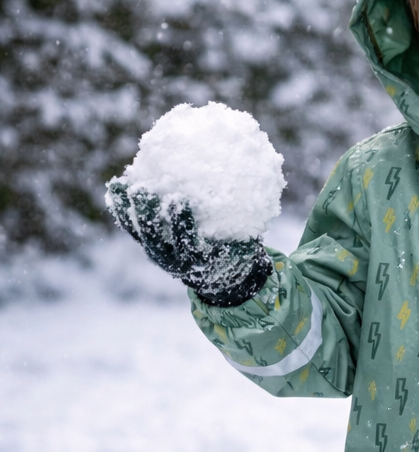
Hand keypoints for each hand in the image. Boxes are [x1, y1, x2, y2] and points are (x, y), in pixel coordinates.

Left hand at [106, 179, 272, 306]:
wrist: (220, 278)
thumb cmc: (238, 249)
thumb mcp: (248, 238)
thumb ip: (250, 215)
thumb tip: (266, 173)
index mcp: (202, 261)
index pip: (188, 243)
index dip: (180, 223)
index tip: (178, 200)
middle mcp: (177, 261)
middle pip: (157, 240)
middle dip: (148, 216)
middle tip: (144, 190)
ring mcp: (160, 254)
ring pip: (140, 235)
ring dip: (130, 211)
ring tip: (124, 185)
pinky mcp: (149, 246)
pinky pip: (133, 228)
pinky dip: (124, 209)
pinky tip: (118, 185)